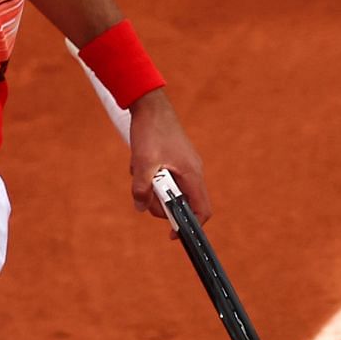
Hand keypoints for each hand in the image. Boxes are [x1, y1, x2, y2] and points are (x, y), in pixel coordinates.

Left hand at [128, 89, 210, 234]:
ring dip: (151, 187)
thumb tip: (140, 206)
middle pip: (182, 203)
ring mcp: (183, 165)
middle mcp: (192, 172)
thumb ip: (142, 189)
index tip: (172, 234)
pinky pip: (163, 177)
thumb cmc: (151, 131)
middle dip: (160, 204)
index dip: (190, 226)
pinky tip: (139, 162)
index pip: (202, 210)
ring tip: (139, 170)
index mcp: (192, 175)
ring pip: (169, 190)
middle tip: (143, 195)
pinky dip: (150, 175)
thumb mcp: (143, 163)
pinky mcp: (174, 159)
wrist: (150, 105)